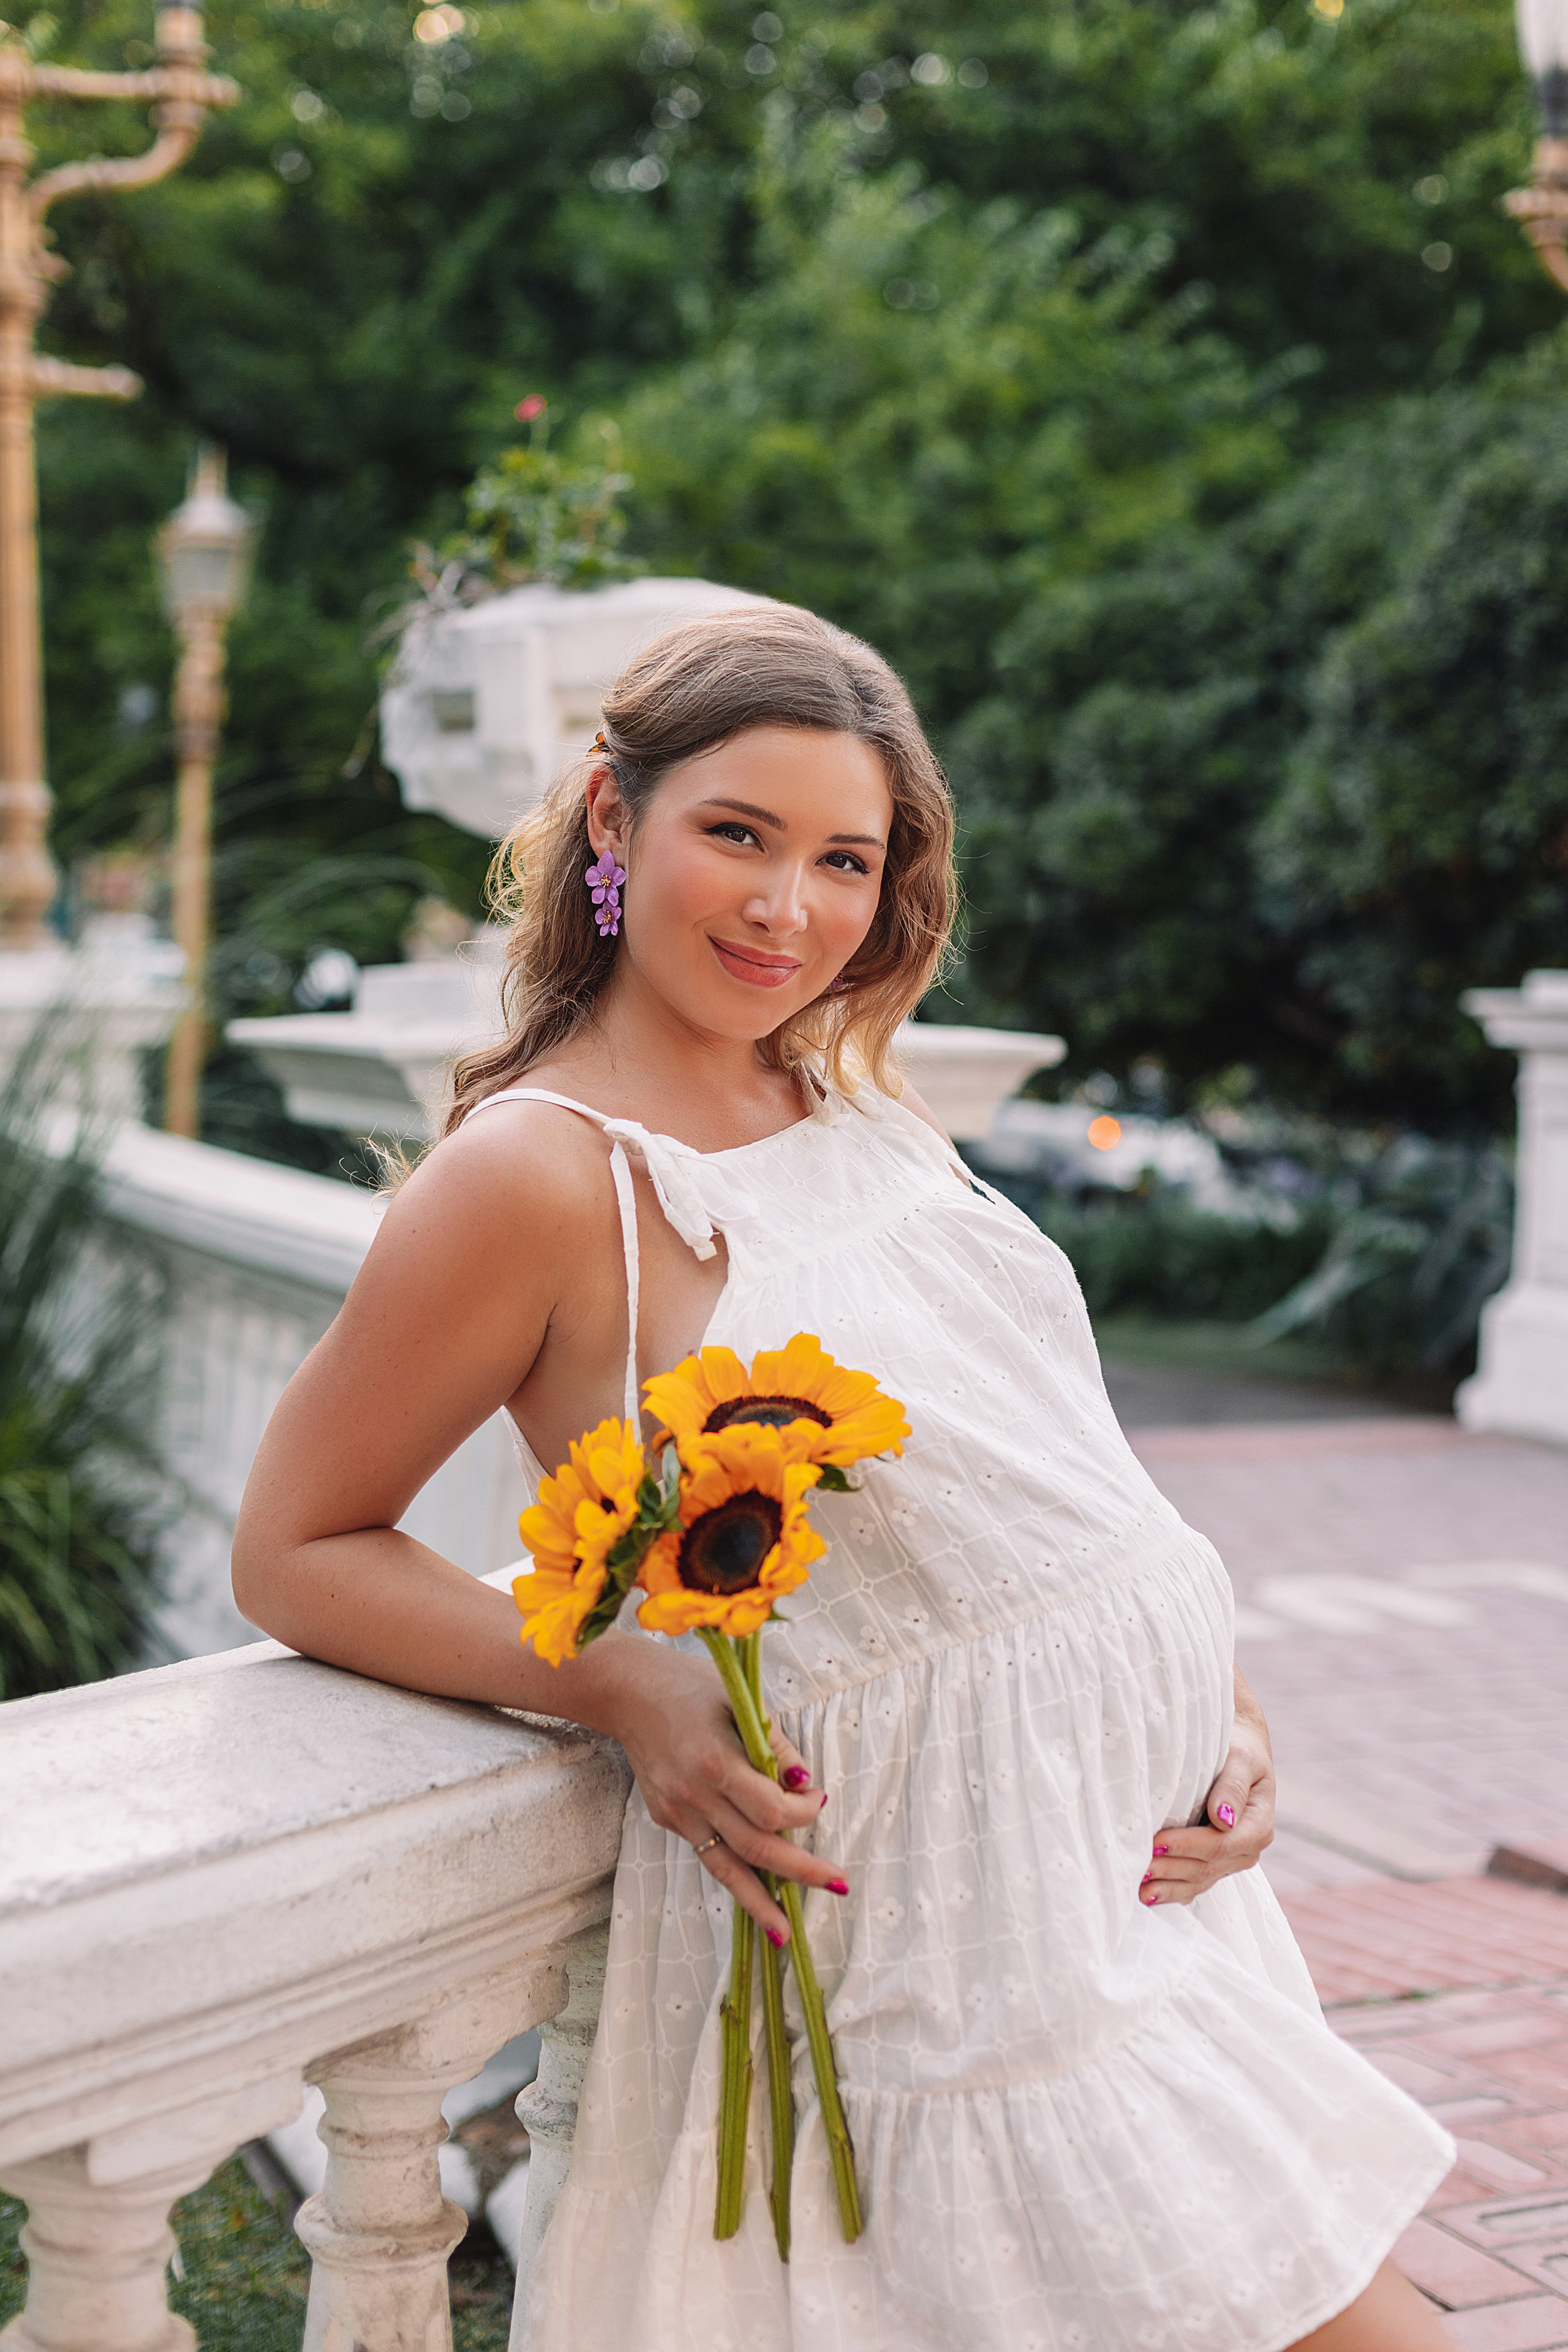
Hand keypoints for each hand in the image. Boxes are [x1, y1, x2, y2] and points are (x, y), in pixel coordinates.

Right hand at [598, 1639, 844, 1945]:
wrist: (626, 1693)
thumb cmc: (690, 1687)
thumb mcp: (739, 1701)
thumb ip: (775, 1745)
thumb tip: (805, 1784)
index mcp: (715, 1761)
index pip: (771, 1810)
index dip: (804, 1812)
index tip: (818, 1798)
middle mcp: (694, 1796)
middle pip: (756, 1848)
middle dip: (800, 1871)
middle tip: (837, 1884)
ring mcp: (677, 1812)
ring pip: (725, 1868)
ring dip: (759, 1902)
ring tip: (784, 1934)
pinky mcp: (666, 1819)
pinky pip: (706, 1852)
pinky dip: (733, 1873)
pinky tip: (754, 1891)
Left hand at [1139, 1662, 1275, 1908]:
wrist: (1237, 1751)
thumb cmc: (1237, 1747)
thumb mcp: (1240, 1757)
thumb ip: (1232, 1785)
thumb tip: (1224, 1819)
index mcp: (1258, 1824)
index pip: (1220, 1843)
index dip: (1187, 1845)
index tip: (1156, 1842)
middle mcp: (1247, 1847)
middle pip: (1207, 1866)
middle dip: (1172, 1869)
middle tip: (1139, 1870)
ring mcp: (1231, 1859)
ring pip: (1199, 1880)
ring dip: (1169, 1886)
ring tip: (1139, 1889)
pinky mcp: (1215, 1862)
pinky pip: (1195, 1882)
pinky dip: (1172, 1890)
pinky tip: (1149, 1895)